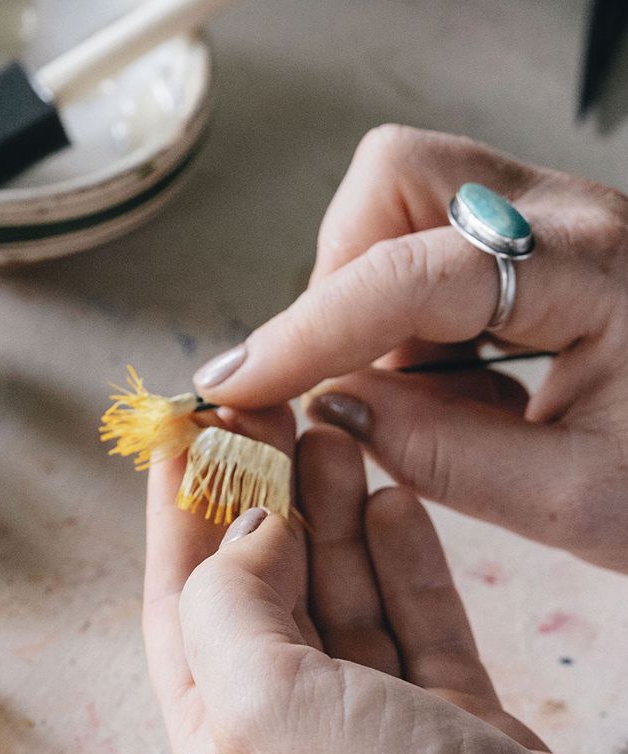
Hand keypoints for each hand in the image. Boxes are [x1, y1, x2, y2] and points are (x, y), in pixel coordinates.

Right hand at [190, 127, 627, 572]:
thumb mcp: (575, 501)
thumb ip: (443, 456)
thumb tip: (335, 411)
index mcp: (597, 274)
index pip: (412, 275)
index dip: (308, 331)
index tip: (237, 382)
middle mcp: (574, 220)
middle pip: (402, 177)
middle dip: (341, 276)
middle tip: (350, 377)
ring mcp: (561, 221)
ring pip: (411, 198)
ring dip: (374, 295)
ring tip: (419, 395)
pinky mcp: (549, 243)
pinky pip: (439, 241)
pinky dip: (412, 313)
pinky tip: (459, 385)